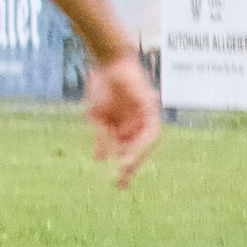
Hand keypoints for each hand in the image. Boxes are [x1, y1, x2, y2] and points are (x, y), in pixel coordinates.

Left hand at [85, 54, 158, 188]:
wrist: (109, 63)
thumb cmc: (127, 76)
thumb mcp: (135, 91)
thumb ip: (137, 108)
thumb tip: (141, 118)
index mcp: (148, 118)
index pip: (147, 140)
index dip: (138, 151)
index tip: (127, 161)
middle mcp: (134, 123)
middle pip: (133, 148)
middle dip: (129, 166)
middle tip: (122, 183)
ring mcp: (119, 122)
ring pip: (117, 146)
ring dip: (116, 161)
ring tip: (117, 182)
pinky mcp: (103, 119)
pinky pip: (102, 136)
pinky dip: (100, 147)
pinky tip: (99, 158)